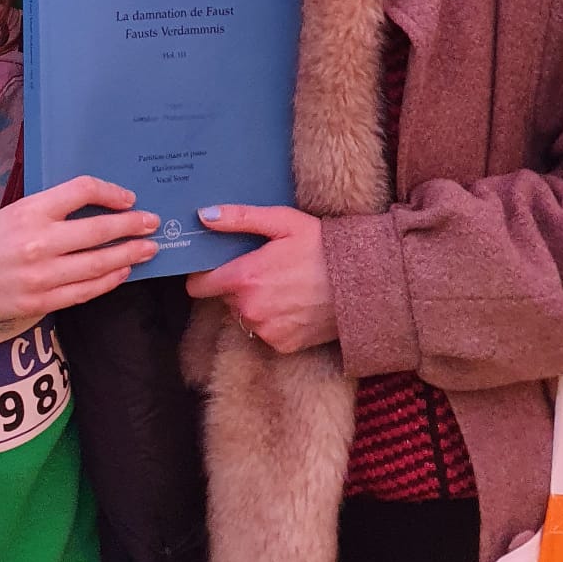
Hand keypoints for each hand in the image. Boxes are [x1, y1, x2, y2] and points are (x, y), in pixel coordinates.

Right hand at [0, 176, 157, 322]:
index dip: (111, 193)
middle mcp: (39, 241)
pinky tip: (122, 272)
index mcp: (30, 210)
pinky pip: (84, 291)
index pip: (82, 191)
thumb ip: (50, 211)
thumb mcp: (13, 211)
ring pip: (98, 264)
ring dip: (128, 255)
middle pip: (99, 230)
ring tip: (148, 249)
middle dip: (132, 226)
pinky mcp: (39, 302)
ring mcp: (41, 275)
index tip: (127, 198)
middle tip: (153, 223)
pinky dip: (108, 280)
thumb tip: (93, 207)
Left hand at [185, 204, 337, 353]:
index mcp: (244, 278)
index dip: (204, 275)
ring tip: (283, 285)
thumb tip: (203, 216)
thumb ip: (239, 219)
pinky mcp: (282, 345)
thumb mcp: (282, 222)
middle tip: (264, 269)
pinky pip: (265, 332)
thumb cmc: (322, 246)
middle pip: (225, 298)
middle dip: (237, 285)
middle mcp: (250, 309)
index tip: (214, 267)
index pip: (198, 286)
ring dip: (255, 304)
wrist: (363, 282)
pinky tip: (294, 304)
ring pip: (245, 316)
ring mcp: (266, 331)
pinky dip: (273, 320)